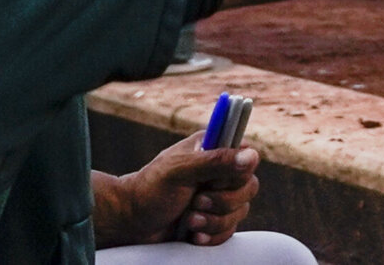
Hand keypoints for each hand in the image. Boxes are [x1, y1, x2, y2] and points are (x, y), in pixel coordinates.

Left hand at [94, 133, 261, 247]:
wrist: (132, 222)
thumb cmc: (150, 190)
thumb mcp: (180, 170)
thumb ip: (216, 161)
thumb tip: (251, 156)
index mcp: (212, 148)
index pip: (248, 155)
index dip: (237, 172)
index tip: (214, 180)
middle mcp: (219, 171)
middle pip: (249, 187)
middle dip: (222, 201)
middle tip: (196, 202)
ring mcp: (218, 196)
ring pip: (241, 211)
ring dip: (214, 221)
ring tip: (189, 220)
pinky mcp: (215, 219)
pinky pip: (231, 230)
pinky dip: (213, 235)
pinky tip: (193, 234)